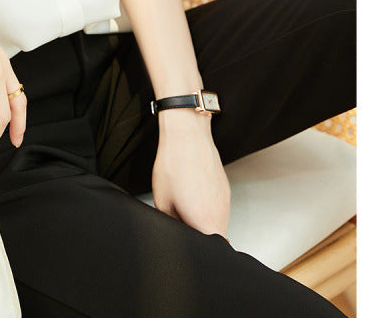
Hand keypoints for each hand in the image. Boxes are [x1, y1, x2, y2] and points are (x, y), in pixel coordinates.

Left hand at [151, 111, 230, 238]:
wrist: (187, 136)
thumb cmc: (174, 164)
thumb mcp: (162, 200)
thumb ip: (171, 223)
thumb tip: (174, 228)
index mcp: (207, 224)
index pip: (209, 250)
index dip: (195, 248)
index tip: (184, 239)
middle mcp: (221, 215)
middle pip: (213, 237)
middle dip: (197, 233)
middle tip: (180, 219)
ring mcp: (225, 200)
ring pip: (215, 220)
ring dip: (201, 218)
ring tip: (183, 201)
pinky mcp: (224, 188)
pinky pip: (216, 205)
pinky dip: (205, 204)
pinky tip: (190, 190)